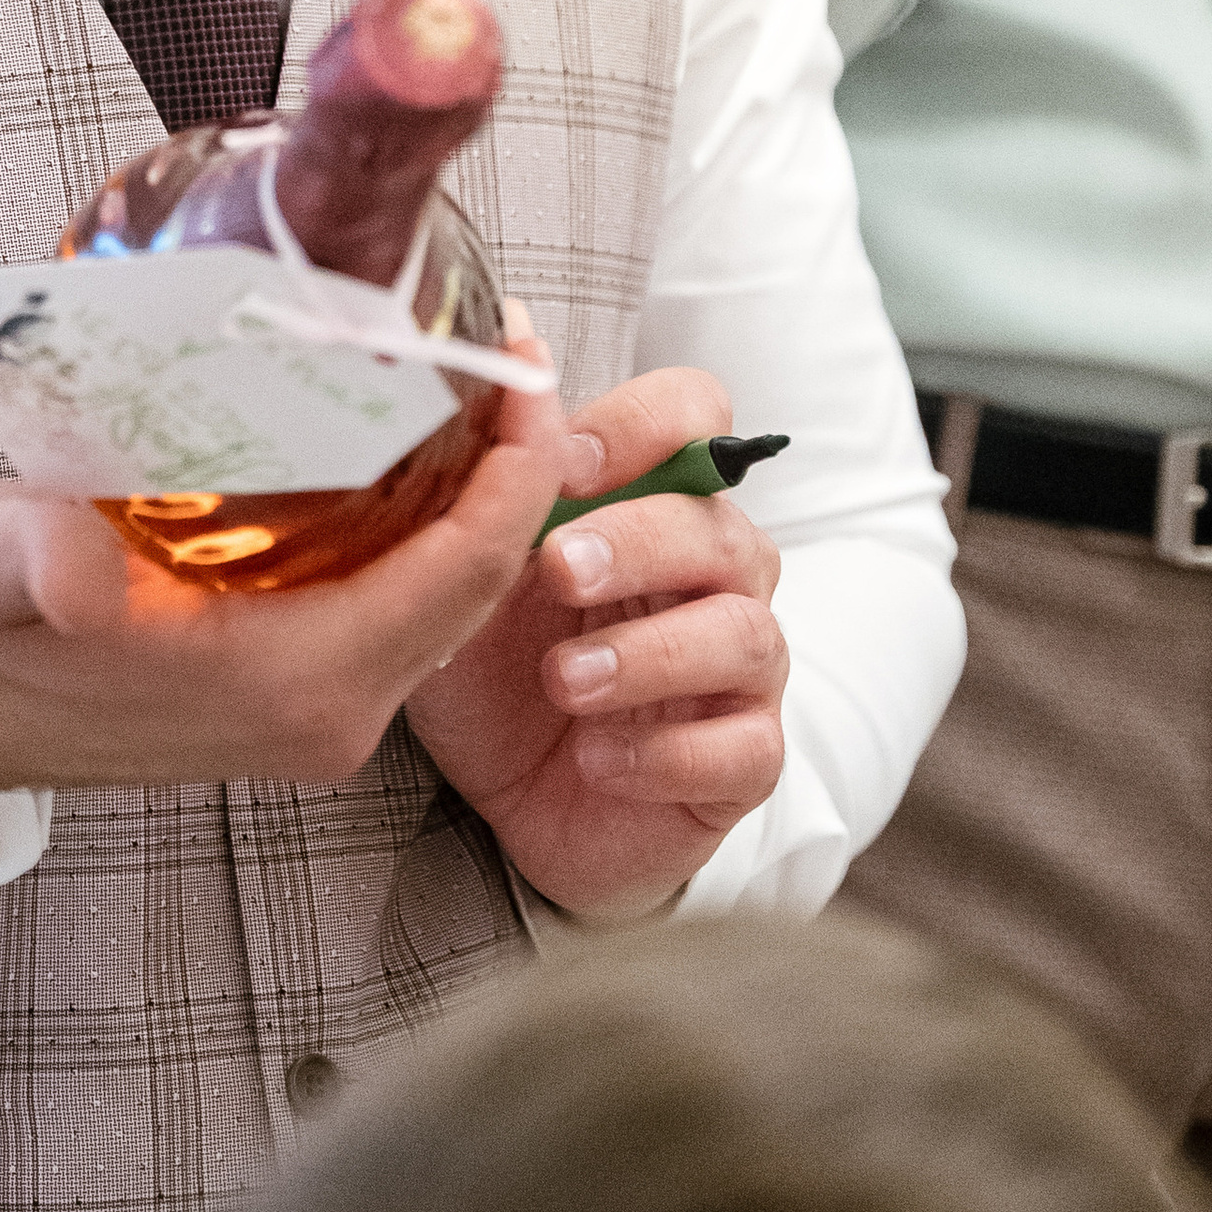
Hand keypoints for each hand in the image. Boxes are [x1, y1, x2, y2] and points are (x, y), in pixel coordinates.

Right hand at [0, 365, 568, 793]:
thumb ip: (38, 563)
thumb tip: (75, 567)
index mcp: (284, 682)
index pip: (462, 572)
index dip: (517, 467)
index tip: (524, 362)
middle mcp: (323, 713)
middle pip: (479, 584)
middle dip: (515, 467)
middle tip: (508, 349)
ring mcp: (314, 711)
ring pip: (449, 598)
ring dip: (477, 496)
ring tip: (471, 379)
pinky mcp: (293, 694)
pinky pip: (406, 609)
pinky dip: (431, 530)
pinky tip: (412, 445)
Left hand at [404, 364, 786, 924]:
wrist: (512, 807)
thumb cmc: (500, 676)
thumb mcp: (466, 585)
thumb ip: (485, 504)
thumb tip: (491, 404)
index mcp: (651, 502)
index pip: (694, 416)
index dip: (642, 426)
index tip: (561, 461)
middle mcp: (716, 575)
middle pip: (717, 527)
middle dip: (636, 541)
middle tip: (559, 569)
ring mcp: (741, 670)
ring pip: (743, 634)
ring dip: (648, 653)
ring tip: (563, 680)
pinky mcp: (745, 761)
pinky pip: (744, 747)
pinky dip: (665, 753)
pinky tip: (595, 758)